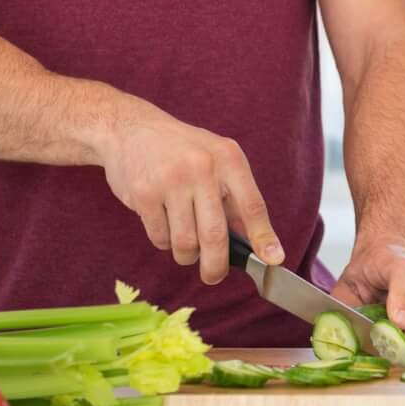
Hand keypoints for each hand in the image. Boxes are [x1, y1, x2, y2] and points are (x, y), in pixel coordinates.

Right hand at [97, 103, 282, 285]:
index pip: (252, 205)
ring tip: (184, 241)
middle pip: (215, 235)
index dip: (263, 237)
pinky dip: (163, 241)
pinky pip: (159, 239)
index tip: (273, 260)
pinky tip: (162, 222)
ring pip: (185, 244)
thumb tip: (254, 241)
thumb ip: (233, 197)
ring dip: (186, 254)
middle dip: (216, 266)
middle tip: (214, 276)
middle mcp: (202, 168)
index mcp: (228, 158)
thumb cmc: (180, 149)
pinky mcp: (144, 195)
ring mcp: (171, 181)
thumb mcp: (215, 159)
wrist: (131, 129)